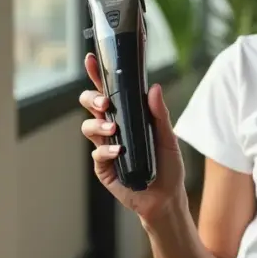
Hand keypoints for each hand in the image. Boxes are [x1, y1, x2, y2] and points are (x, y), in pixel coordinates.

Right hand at [79, 53, 186, 221]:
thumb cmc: (168, 166)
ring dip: (97, 123)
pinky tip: (118, 151)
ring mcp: (105, 146)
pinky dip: (106, 149)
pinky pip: (96, 152)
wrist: (166, 197)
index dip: (98, 75)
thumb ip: (159, 114)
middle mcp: (114, 127)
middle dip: (92, 98)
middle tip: (103, 102)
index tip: (92, 60)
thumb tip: (154, 88)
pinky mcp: (103, 166)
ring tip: (113, 128)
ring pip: (88, 125)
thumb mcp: (168, 137)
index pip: (110, 91)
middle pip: (90, 104)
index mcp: (128, 115)